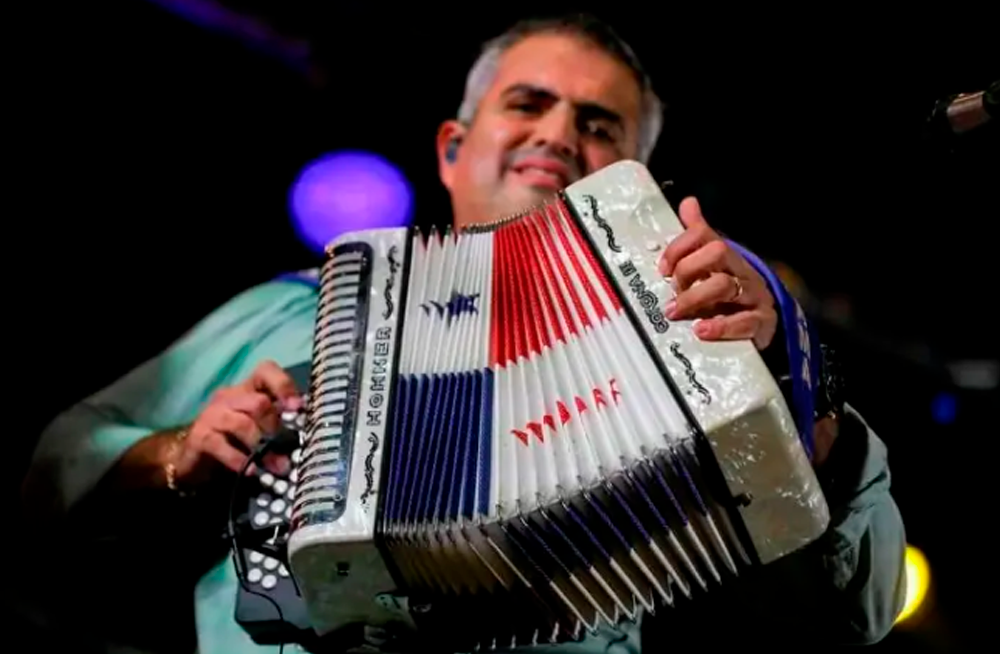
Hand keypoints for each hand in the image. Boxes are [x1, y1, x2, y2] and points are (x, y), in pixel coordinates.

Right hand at [169, 360, 302, 487]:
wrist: (191, 459)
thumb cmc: (232, 441)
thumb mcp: (258, 429)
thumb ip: (278, 425)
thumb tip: (307, 433)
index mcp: (247, 390)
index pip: (266, 371)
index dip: (283, 385)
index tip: (298, 407)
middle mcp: (229, 398)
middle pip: (259, 402)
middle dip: (275, 427)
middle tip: (284, 447)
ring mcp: (212, 416)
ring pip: (242, 423)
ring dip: (261, 446)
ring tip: (274, 465)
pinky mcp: (200, 437)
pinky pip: (220, 445)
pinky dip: (239, 459)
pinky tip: (251, 470)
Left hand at [658, 197, 778, 350]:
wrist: (766, 321)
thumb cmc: (732, 291)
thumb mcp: (713, 264)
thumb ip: (698, 236)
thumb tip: (688, 203)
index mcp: (726, 255)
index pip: (704, 236)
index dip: (680, 247)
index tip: (663, 267)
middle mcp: (740, 270)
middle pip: (717, 253)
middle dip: (688, 269)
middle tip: (672, 289)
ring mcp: (752, 295)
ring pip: (725, 286)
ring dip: (694, 298)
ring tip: (674, 311)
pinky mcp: (761, 322)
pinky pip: (743, 322)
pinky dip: (720, 327)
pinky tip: (701, 330)